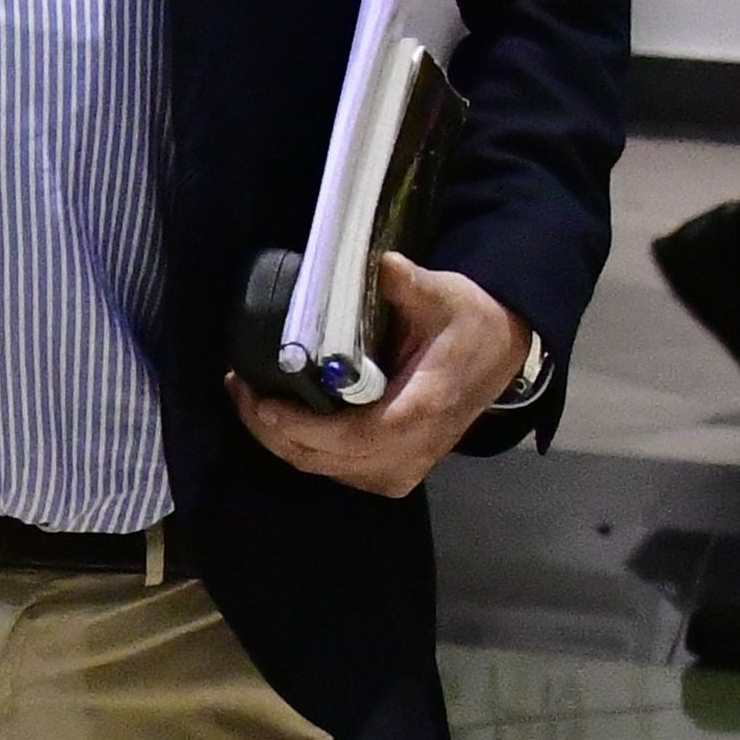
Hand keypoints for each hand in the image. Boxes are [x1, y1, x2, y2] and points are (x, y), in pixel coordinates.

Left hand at [231, 258, 526, 499]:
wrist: (499, 355)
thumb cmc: (469, 323)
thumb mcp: (447, 295)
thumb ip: (413, 285)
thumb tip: (385, 266)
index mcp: (424, 407)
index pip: (357, 435)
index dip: (304, 427)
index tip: (262, 402)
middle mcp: (413, 447)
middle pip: (327, 458)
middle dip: (274, 429)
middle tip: (240, 389)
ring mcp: (404, 467)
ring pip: (325, 468)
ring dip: (281, 440)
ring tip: (249, 397)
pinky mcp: (394, 473)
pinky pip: (337, 470)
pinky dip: (302, 449)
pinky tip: (279, 418)